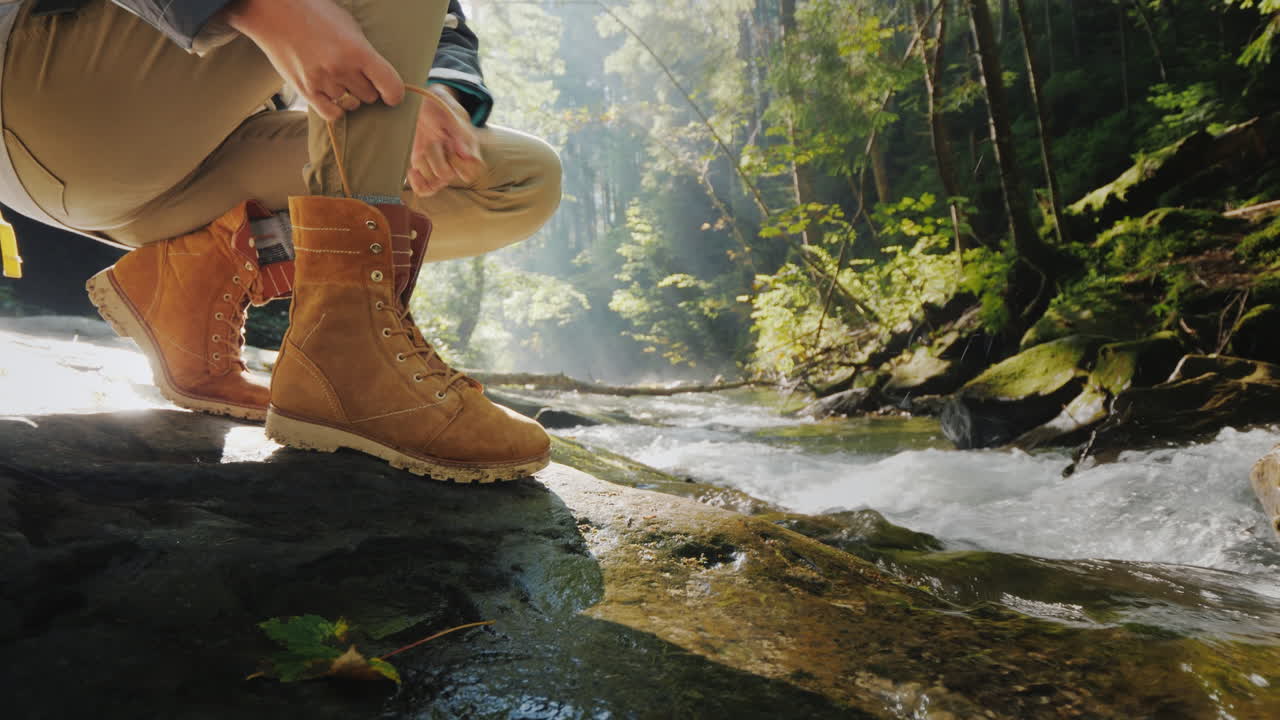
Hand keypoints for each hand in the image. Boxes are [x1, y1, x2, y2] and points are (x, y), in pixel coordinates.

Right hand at [224, 0, 403, 120]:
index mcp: (358, 51)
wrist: (274, 11)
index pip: (391, 86)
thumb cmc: (314, 13)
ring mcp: (323, 81)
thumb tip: (378, 73)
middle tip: (358, 76)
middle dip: (368, 89)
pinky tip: (333, 97)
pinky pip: (331, 114)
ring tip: (340, 80)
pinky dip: (336, 109)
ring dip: (350, 97)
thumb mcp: (349, 25)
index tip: (392, 95)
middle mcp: (342, 69)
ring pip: (352, 105)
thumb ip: (365, 51)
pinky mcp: (305, 90)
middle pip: (371, 96)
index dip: (395, 94)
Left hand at [407, 85, 485, 196]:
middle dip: (438, 161)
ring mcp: (437, 164)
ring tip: (421, 150)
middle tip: (434, 142)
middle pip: (448, 176)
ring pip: (434, 181)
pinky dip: (417, 184)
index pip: (472, 171)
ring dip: (425, 166)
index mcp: (467, 148)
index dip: (461, 164)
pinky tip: (412, 172)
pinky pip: (423, 188)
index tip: (452, 146)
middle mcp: (453, 159)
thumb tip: (468, 156)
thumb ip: (459, 132)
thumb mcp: (451, 110)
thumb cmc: (441, 104)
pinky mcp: (421, 165)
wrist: (423, 100)